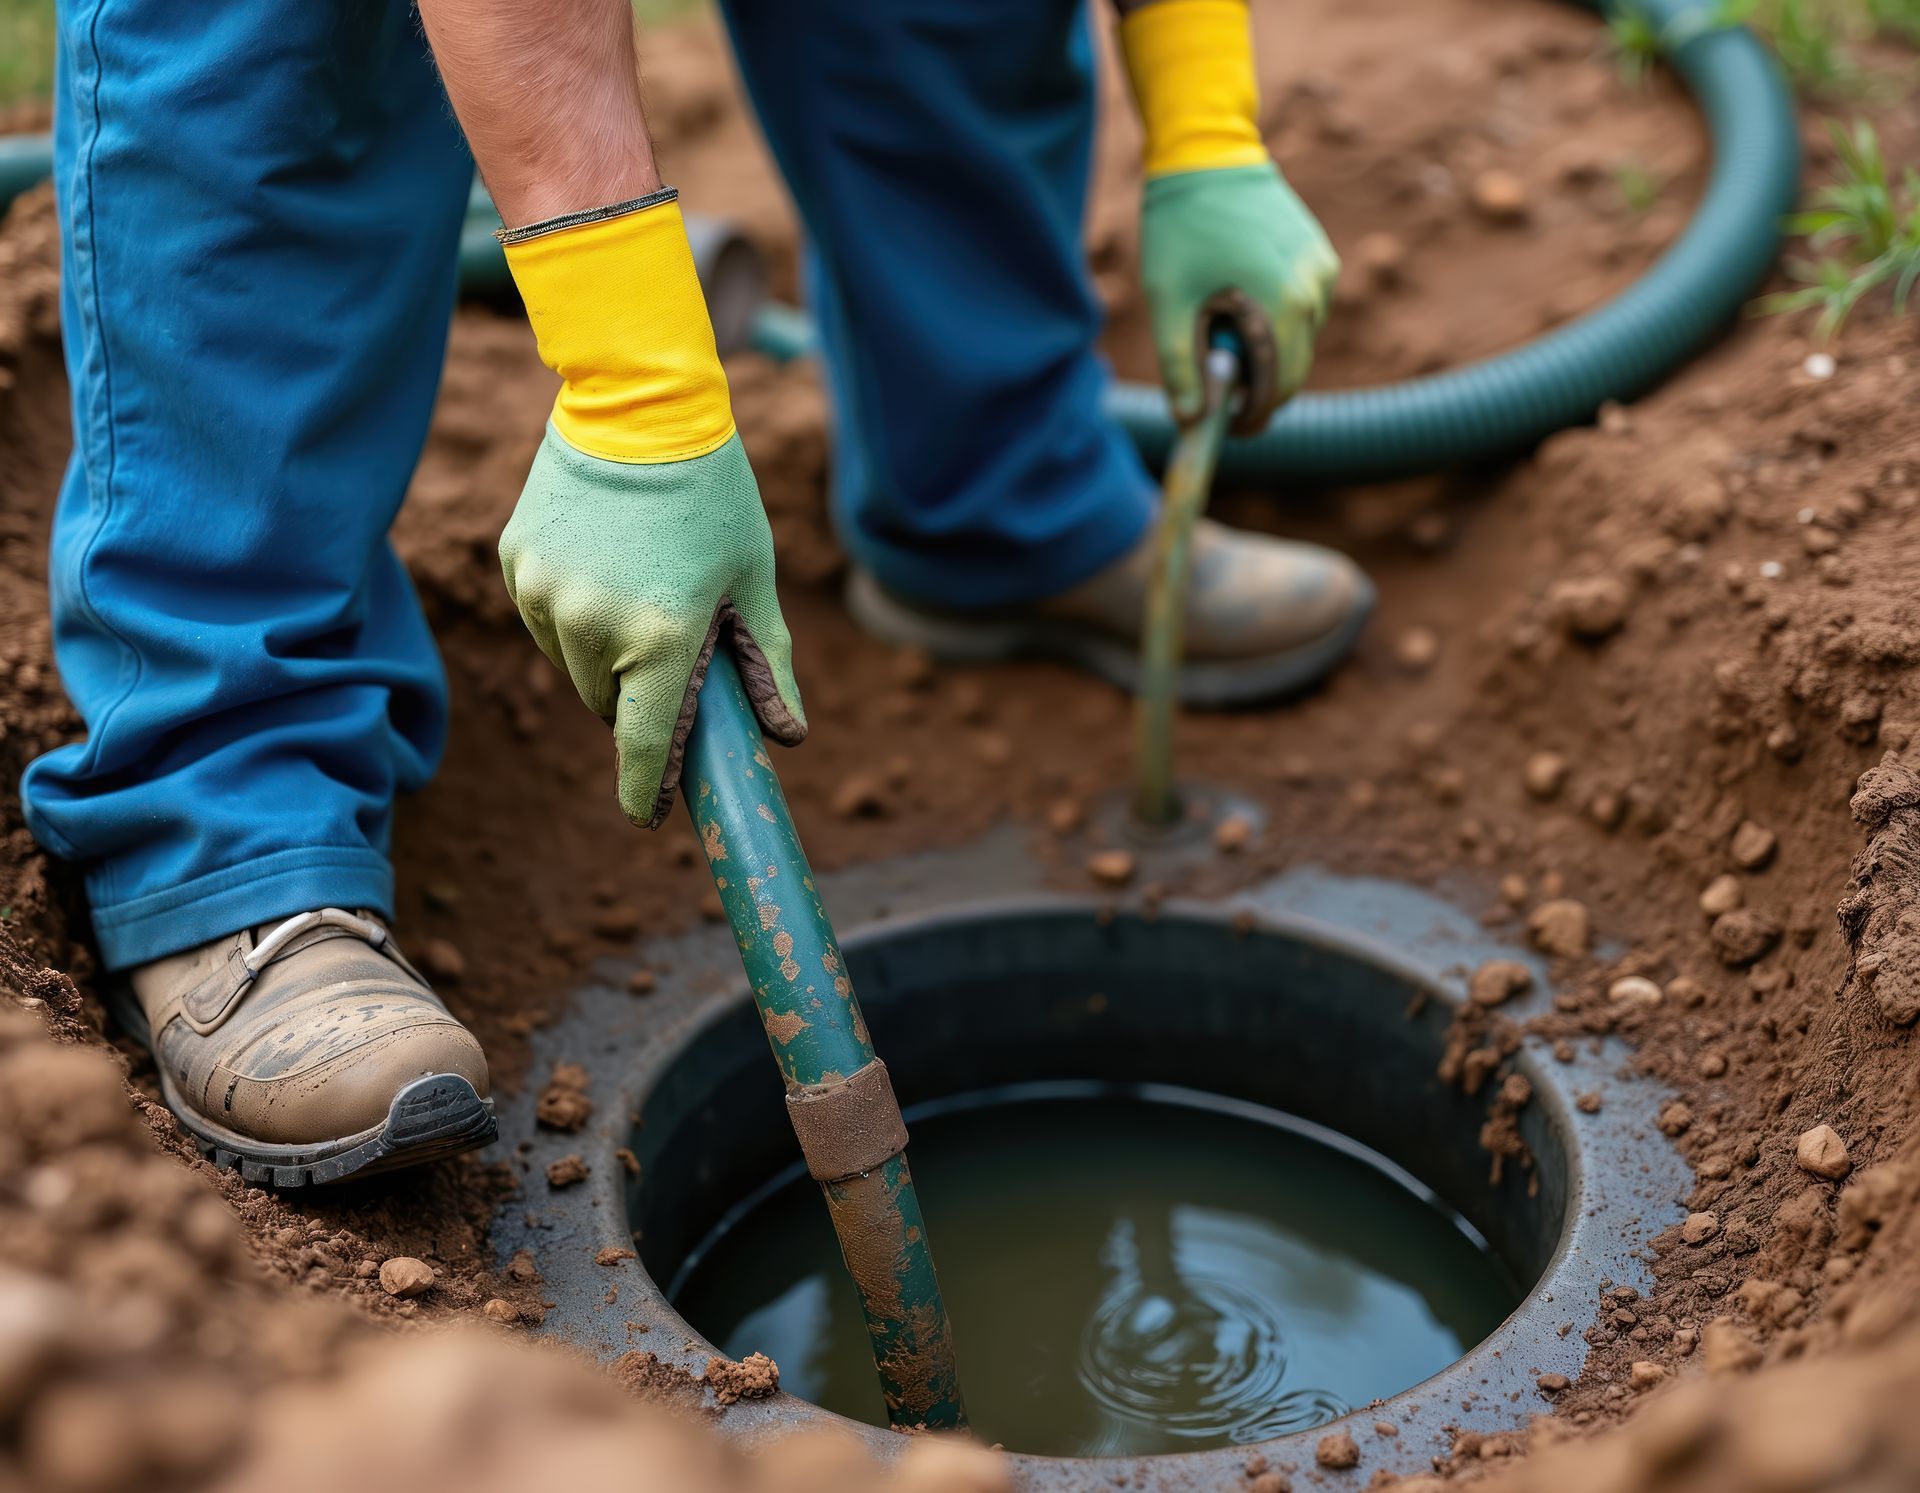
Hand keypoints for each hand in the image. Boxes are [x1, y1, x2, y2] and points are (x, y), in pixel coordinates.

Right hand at [499, 430, 803, 827]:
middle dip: (641, 694)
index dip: (647, 789)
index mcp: (660, 636)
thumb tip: (787, 737)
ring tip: (639, 588)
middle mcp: (591, 624)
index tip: (650, 816)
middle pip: (609, 704)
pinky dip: (572, 615)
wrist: (639, 402)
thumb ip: (767, 664)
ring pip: (573, 666)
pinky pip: (544, 620)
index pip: (643, 745)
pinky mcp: (515, 564)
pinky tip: (603, 565)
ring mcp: (544, 594)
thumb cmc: (712, 496)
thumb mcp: (753, 580)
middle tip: (672, 644)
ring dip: (604, 655)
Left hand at [1140, 161, 1338, 428]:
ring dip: (1267, 351)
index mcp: (1282, 304)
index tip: (1224, 426)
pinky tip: (1241, 299)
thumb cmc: (1181, 228)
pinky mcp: (1321, 254)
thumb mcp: (1168, 302)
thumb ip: (1181, 365)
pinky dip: (1278, 320)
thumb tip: (1191, 419)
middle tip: (1217, 392)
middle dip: (1258, 387)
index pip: (1279, 386)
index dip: (1251, 415)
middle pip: (1294, 367)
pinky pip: (1305, 308)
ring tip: (1221, 328)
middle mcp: (1315, 288)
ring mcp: (1323, 269)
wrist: (1207, 154)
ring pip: (1301, 339)